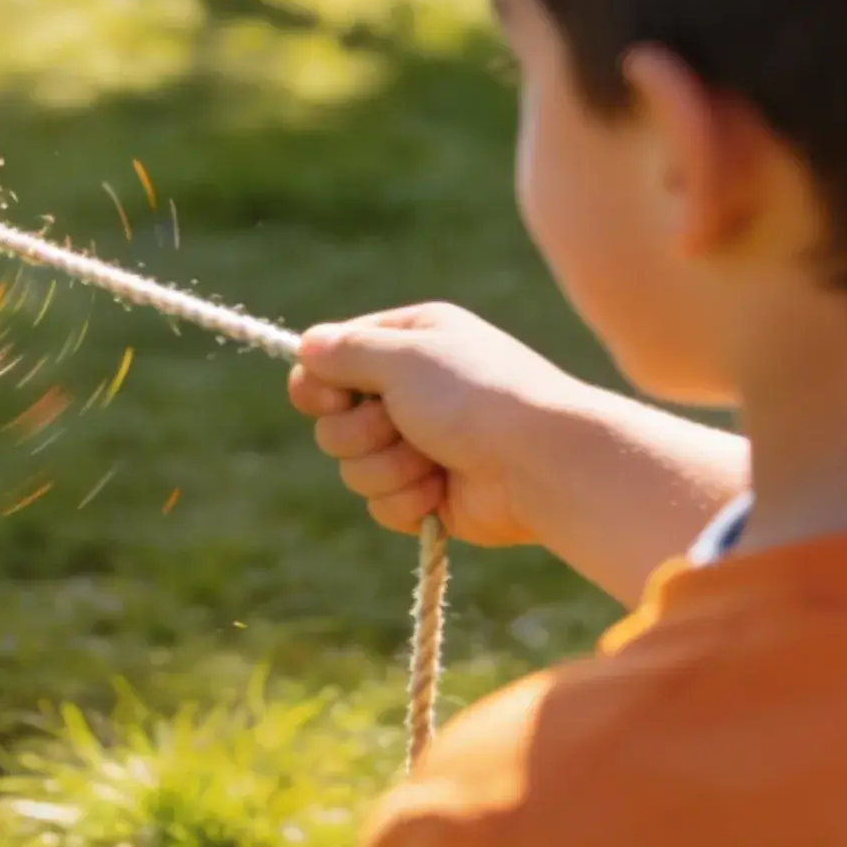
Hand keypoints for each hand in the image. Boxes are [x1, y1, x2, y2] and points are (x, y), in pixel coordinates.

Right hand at [288, 303, 589, 545]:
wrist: (541, 464)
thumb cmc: (477, 396)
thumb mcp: (405, 355)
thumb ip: (345, 350)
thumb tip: (305, 345)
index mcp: (409, 343)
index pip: (330, 360)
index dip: (319, 384)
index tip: (332, 398)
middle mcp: (409, 391)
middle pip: (331, 421)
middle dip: (360, 432)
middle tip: (398, 425)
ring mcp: (417, 444)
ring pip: (352, 467)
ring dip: (387, 468)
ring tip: (431, 461)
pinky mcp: (426, 493)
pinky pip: (380, 504)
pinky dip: (406, 499)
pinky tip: (442, 489)